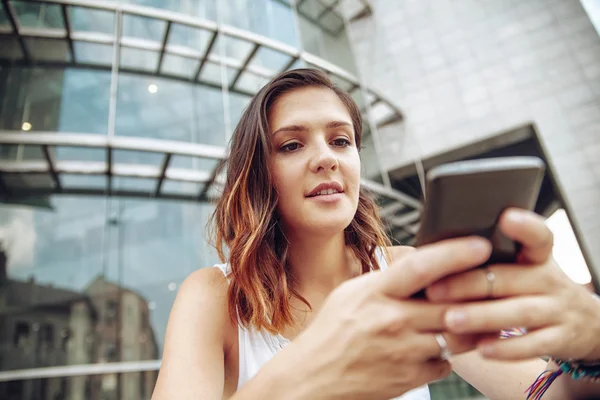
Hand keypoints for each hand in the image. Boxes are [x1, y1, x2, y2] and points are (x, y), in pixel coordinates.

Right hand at [286, 236, 490, 399]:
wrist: (314, 377)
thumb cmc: (331, 332)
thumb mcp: (352, 293)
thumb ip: (388, 280)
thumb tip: (424, 263)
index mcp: (375, 293)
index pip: (421, 267)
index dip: (455, 254)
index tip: (481, 246)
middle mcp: (392, 321)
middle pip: (453, 304)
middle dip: (481, 293)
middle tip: (499, 282)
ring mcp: (404, 352)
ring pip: (460, 335)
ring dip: (474, 324)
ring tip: (481, 313)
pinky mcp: (411, 377)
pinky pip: (447, 362)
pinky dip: (450, 351)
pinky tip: (442, 343)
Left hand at [425, 208, 599, 361]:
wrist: (586, 323)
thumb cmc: (535, 288)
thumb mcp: (524, 267)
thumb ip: (490, 260)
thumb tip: (432, 253)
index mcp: (537, 257)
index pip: (537, 236)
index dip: (525, 226)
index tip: (506, 217)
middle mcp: (548, 280)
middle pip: (508, 278)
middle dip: (468, 284)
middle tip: (434, 290)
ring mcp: (556, 310)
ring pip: (518, 312)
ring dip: (481, 316)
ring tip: (450, 320)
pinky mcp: (559, 339)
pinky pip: (533, 345)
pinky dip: (507, 348)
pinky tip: (481, 348)